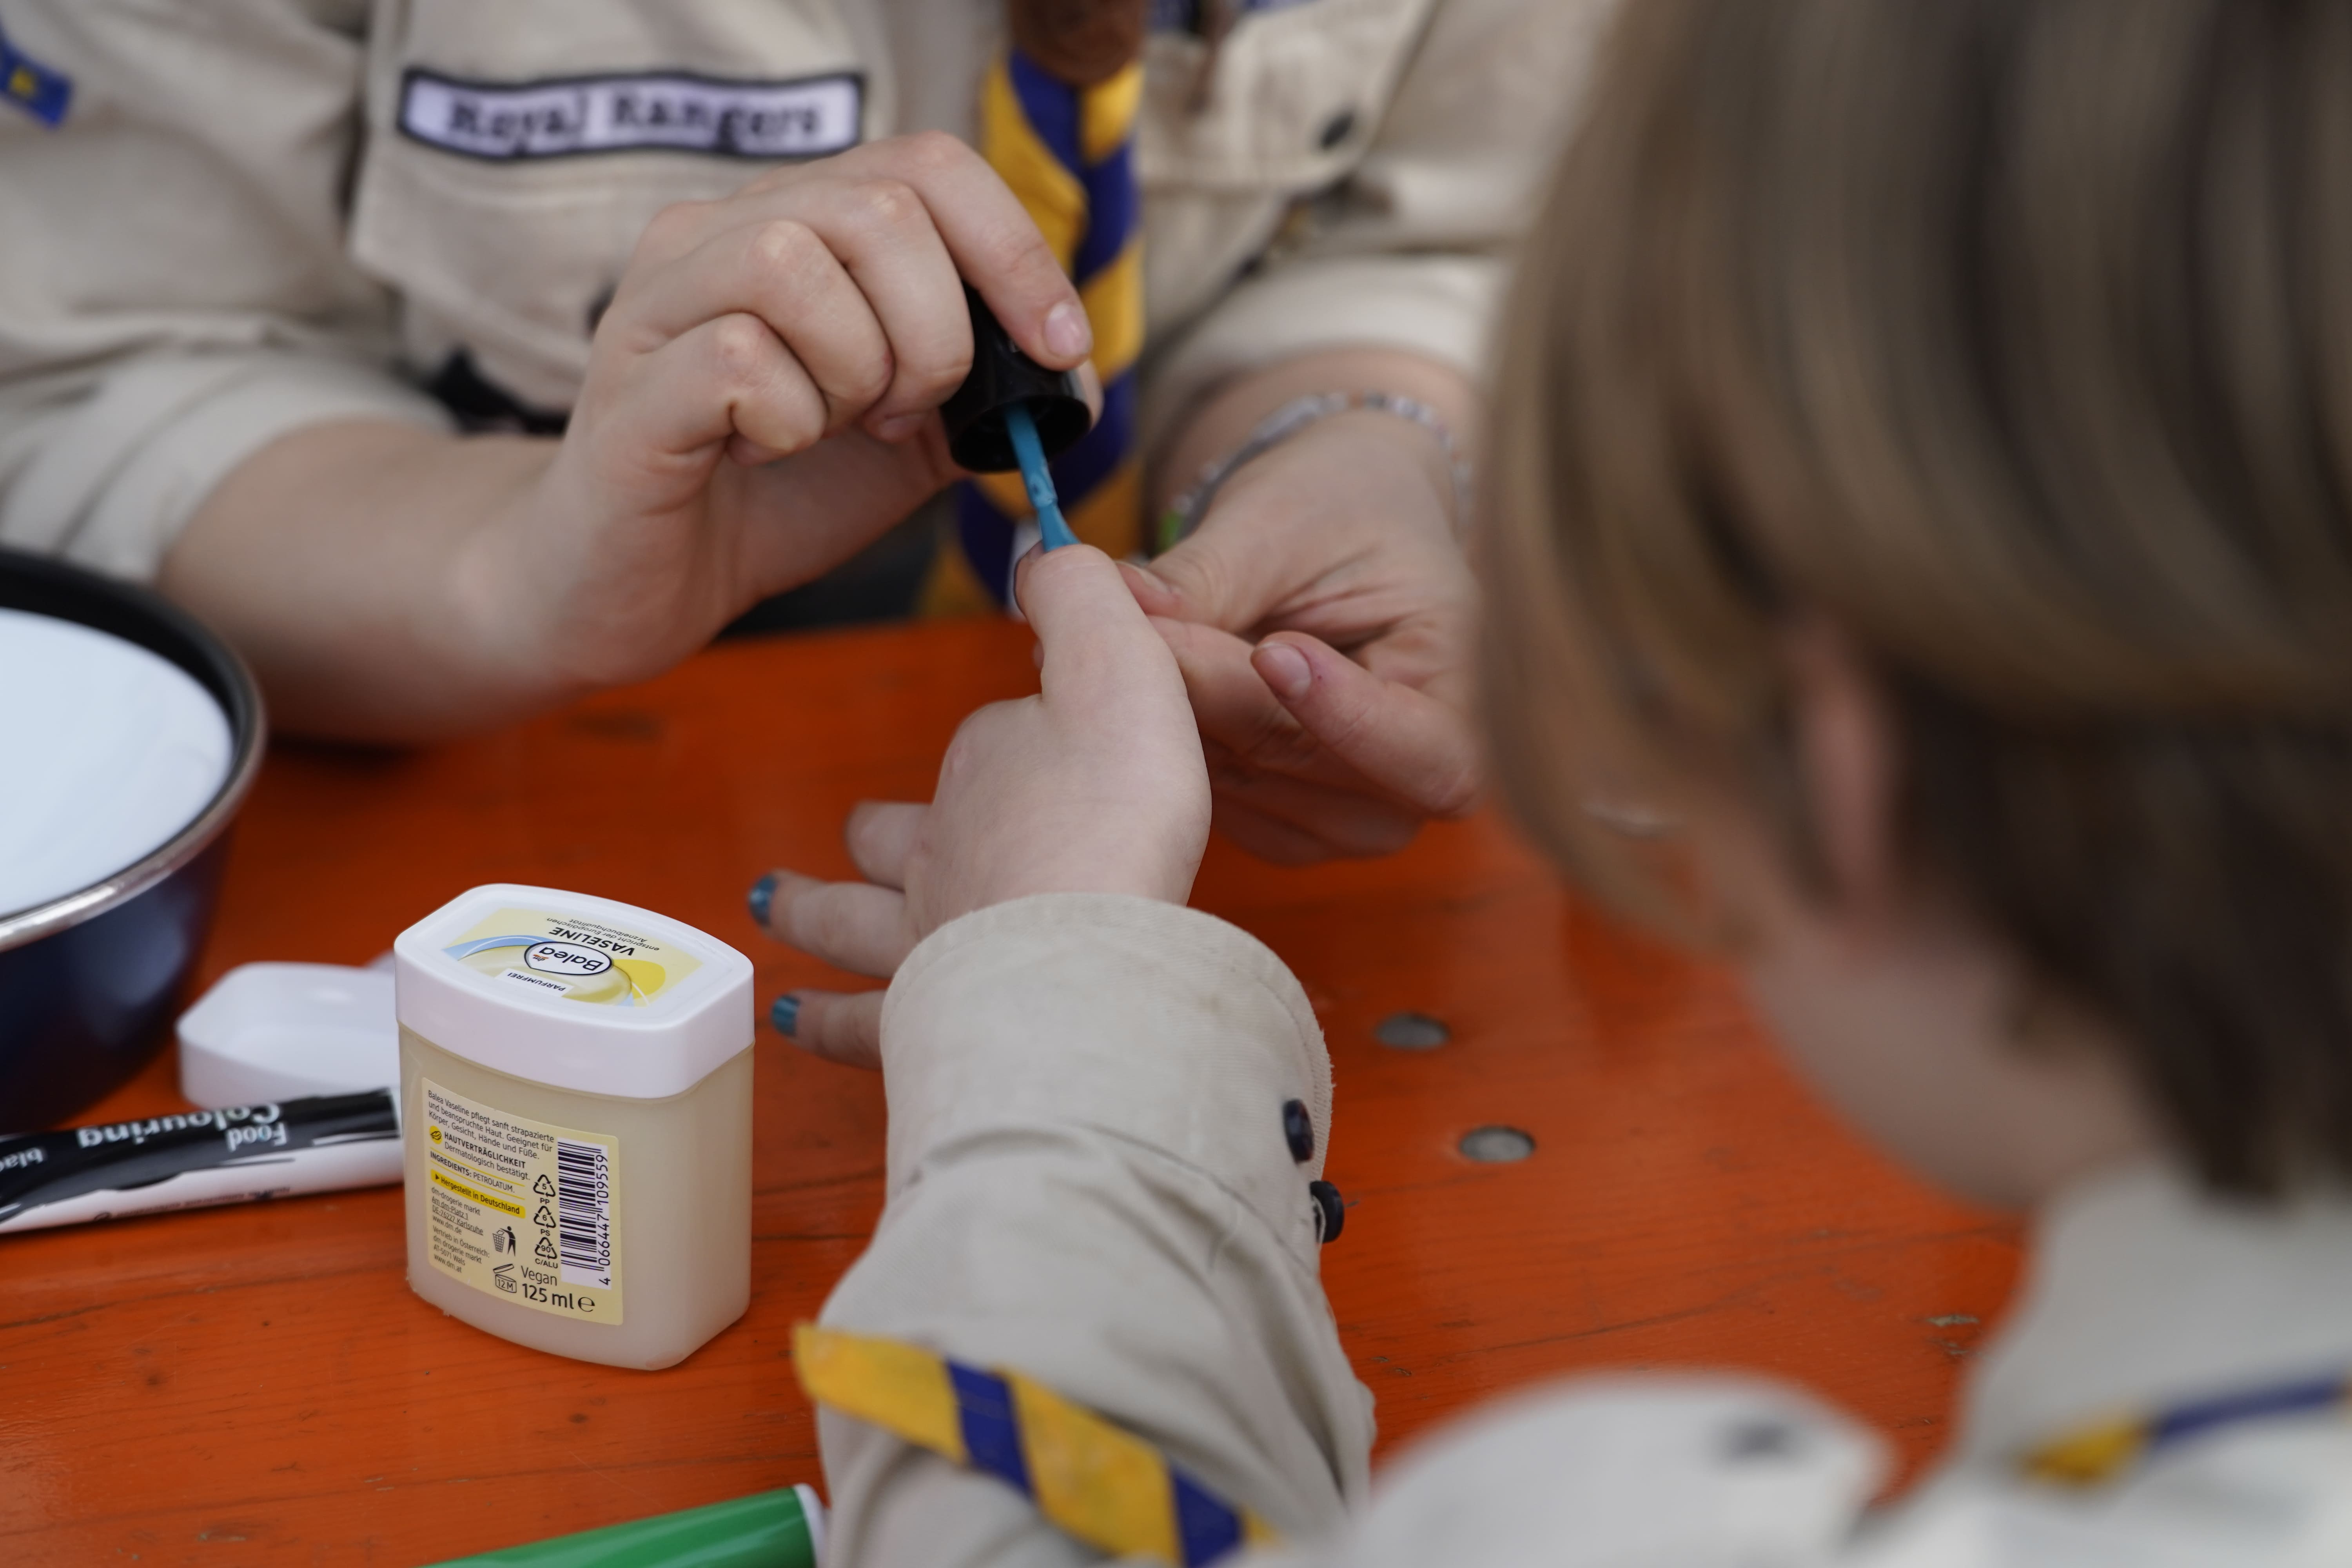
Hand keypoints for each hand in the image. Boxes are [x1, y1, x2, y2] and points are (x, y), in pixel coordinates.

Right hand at [464, 132, 1092, 691]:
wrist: (642, 584)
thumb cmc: (776, 496)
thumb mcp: (910, 436)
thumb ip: (984, 389)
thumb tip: (1073, 368)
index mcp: (796, 224)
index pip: (927, 166)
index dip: (1013, 251)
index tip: (1055, 345)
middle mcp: (716, 233)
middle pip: (876, 211)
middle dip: (933, 332)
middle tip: (902, 414)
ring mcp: (660, 300)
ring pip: (796, 267)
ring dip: (854, 372)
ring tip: (828, 428)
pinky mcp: (629, 381)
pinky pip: (737, 360)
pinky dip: (785, 422)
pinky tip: (759, 454)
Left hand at [752, 545, 1210, 1066]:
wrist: (1082, 952)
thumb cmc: (1112, 813)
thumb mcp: (1120, 668)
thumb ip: (1083, 598)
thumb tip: (1040, 546)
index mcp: (983, 768)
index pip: (986, 741)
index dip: (1012, 738)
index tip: (1040, 739)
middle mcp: (935, 854)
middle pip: (886, 834)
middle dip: (869, 831)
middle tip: (844, 831)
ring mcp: (921, 941)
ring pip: (846, 924)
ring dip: (809, 911)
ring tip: (772, 906)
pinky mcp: (922, 1020)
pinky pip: (858, 1026)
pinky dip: (823, 1021)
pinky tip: (792, 1021)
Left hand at [1129, 402, 1480, 863]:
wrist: (1336, 516)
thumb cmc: (1334, 502)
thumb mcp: (1282, 517)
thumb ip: (1210, 573)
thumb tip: (1122, 605)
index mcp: (1457, 680)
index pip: (1431, 756)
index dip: (1347, 719)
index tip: (1273, 653)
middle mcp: (1421, 769)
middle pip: (1325, 778)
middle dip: (1227, 706)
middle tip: (1143, 636)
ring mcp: (1359, 808)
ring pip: (1265, 804)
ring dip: (1191, 735)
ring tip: (1138, 658)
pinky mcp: (1294, 817)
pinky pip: (1229, 814)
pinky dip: (1180, 759)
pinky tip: (1146, 702)